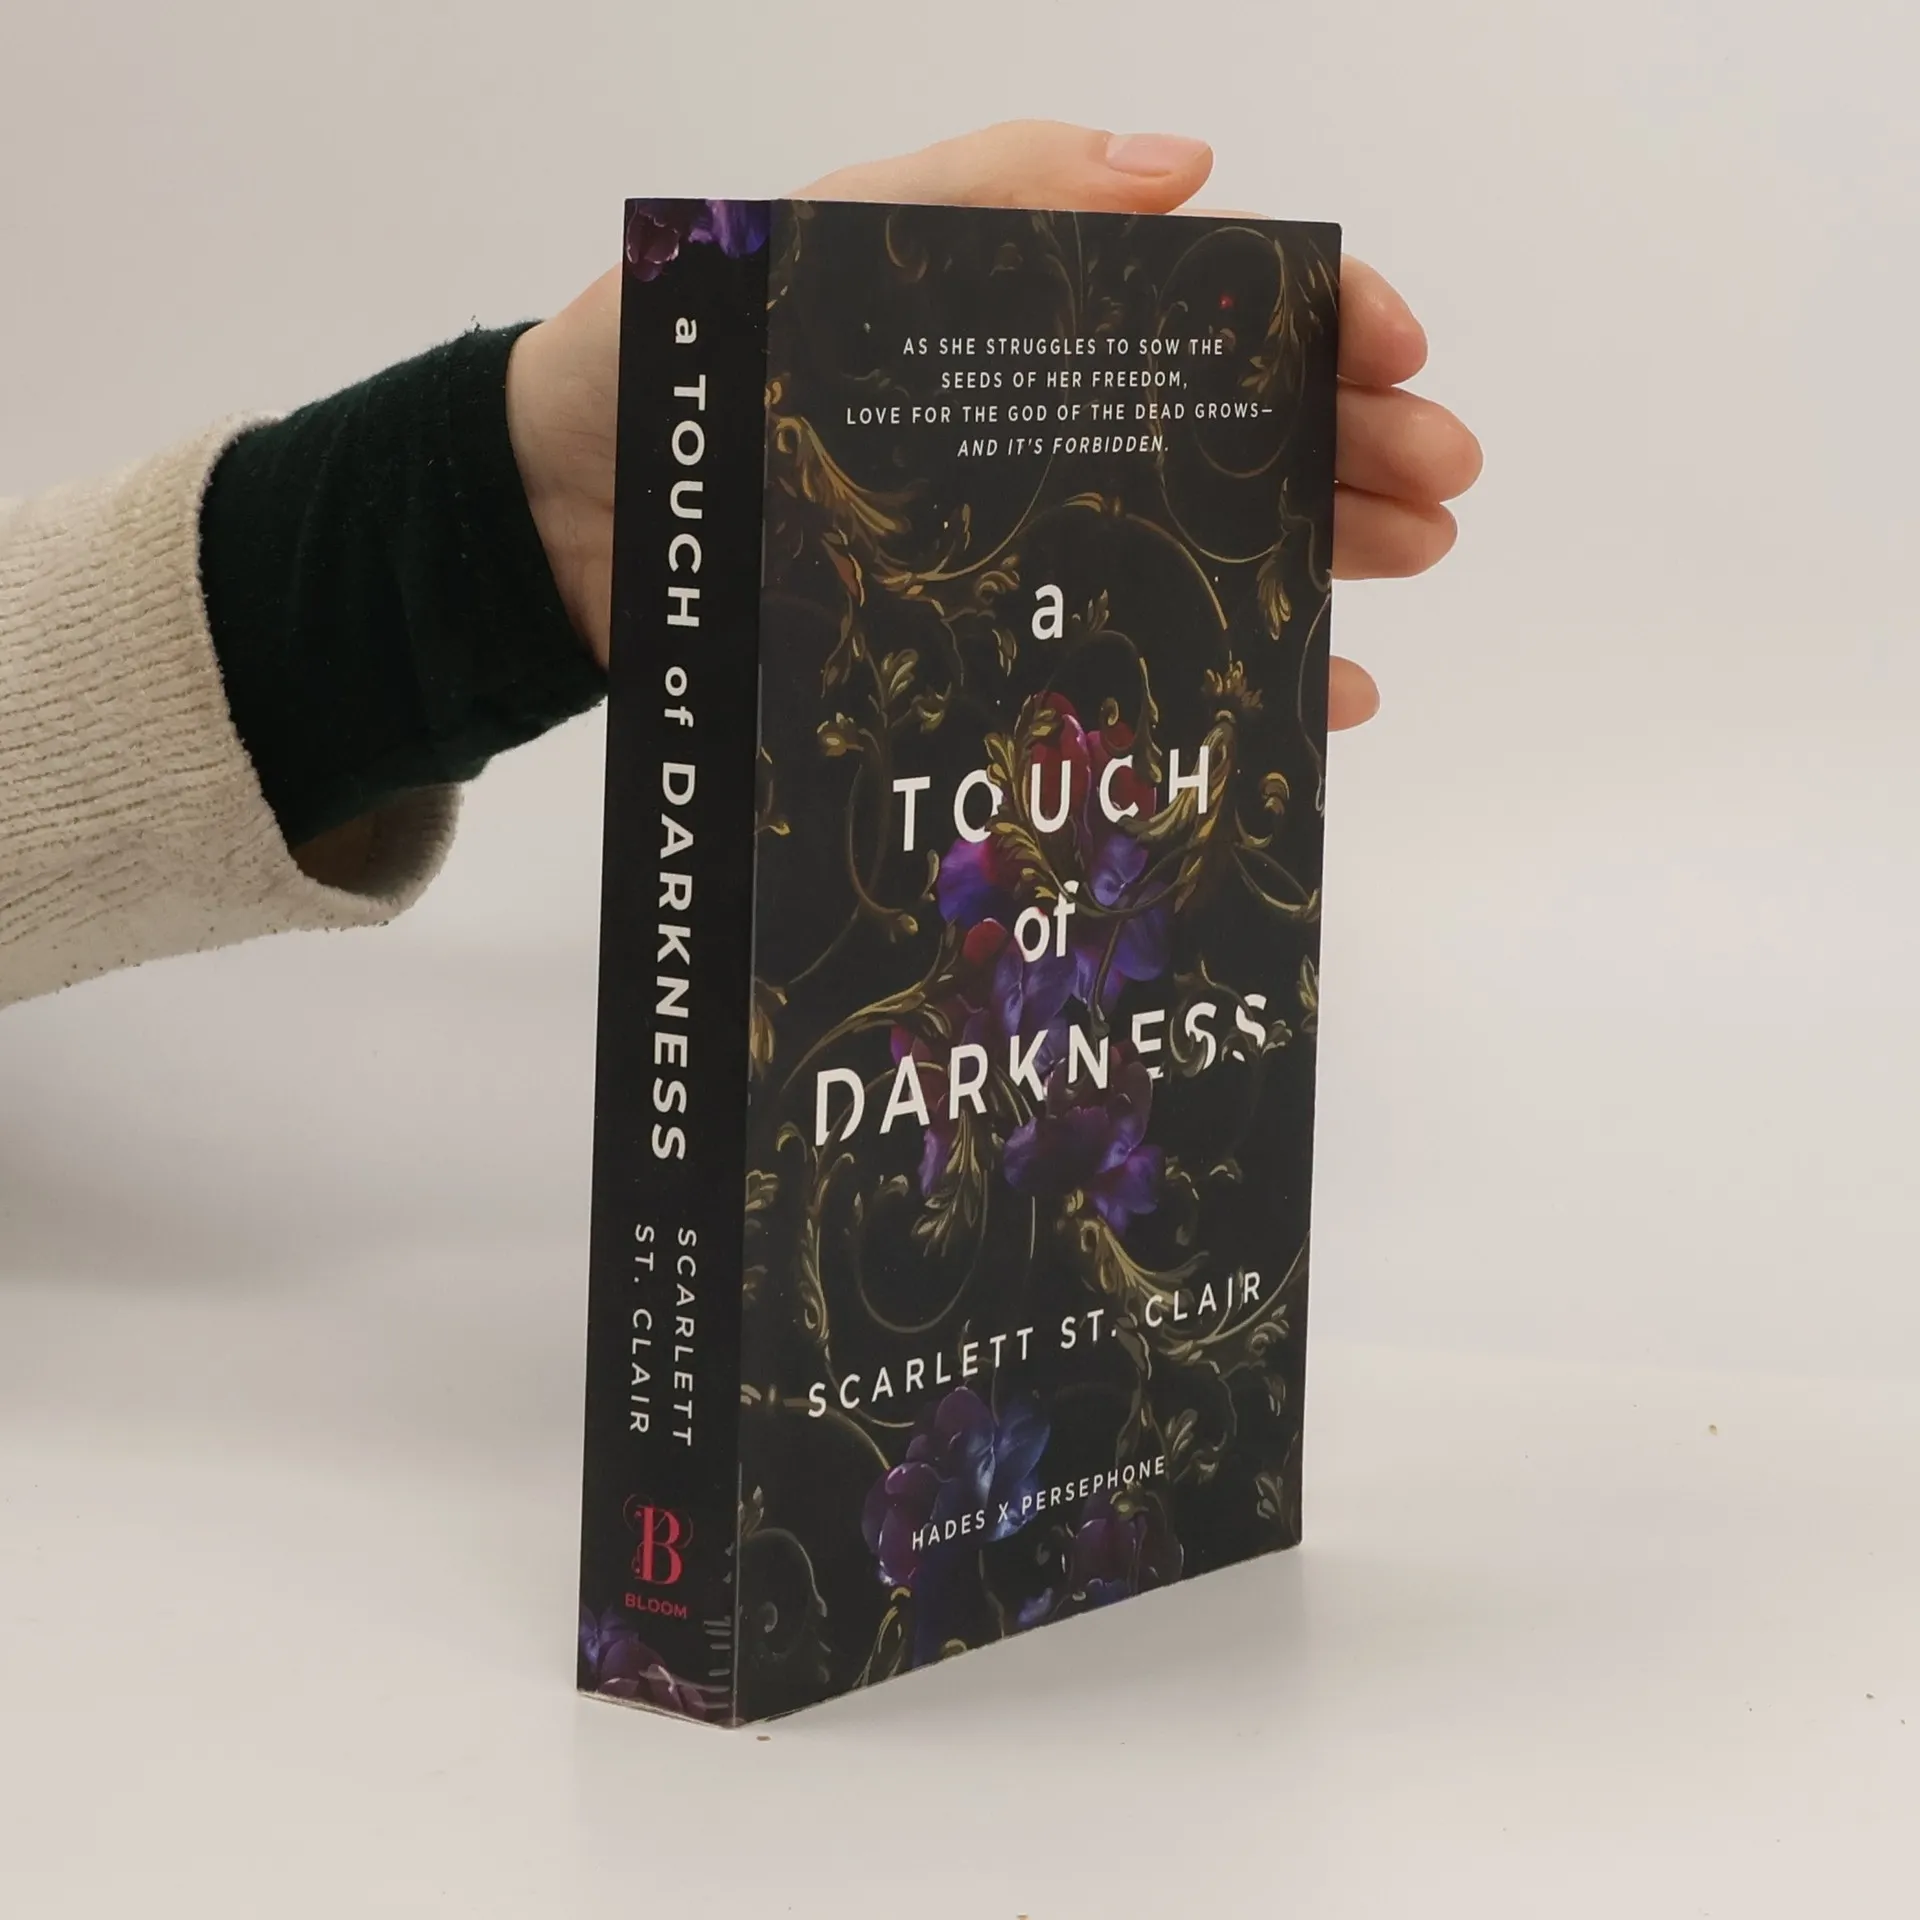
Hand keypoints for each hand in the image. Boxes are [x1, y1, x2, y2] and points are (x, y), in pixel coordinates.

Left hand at [505, 120, 1481, 729]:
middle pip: (1223, 423)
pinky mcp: (980, 644)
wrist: (553, 520)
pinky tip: (1311, 687)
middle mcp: (1030, 424)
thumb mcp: (815, 235)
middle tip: (1439, 487)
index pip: (1197, 298)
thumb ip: (986, 188)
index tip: (1393, 351)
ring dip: (1319, 547)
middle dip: (1346, 442)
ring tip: (1410, 562)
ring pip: (1199, 536)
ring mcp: (1015, 539)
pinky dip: (1228, 669)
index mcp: (1011, 309)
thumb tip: (1183, 167)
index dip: (1310, 315)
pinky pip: (1125, 655)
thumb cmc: (667, 359)